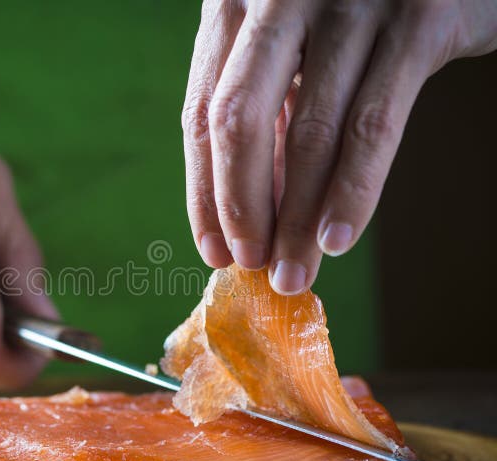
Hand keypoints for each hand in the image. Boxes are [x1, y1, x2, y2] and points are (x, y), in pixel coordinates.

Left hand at [183, 0, 496, 293]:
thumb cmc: (356, 13)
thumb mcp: (292, 47)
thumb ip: (267, 110)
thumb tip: (247, 214)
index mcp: (234, 2)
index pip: (201, 113)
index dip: (204, 191)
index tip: (214, 249)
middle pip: (240, 122)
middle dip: (243, 209)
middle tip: (253, 266)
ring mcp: (349, 3)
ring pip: (311, 135)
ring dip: (298, 220)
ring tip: (294, 272)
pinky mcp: (419, 19)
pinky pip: (375, 126)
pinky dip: (353, 192)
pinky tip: (337, 239)